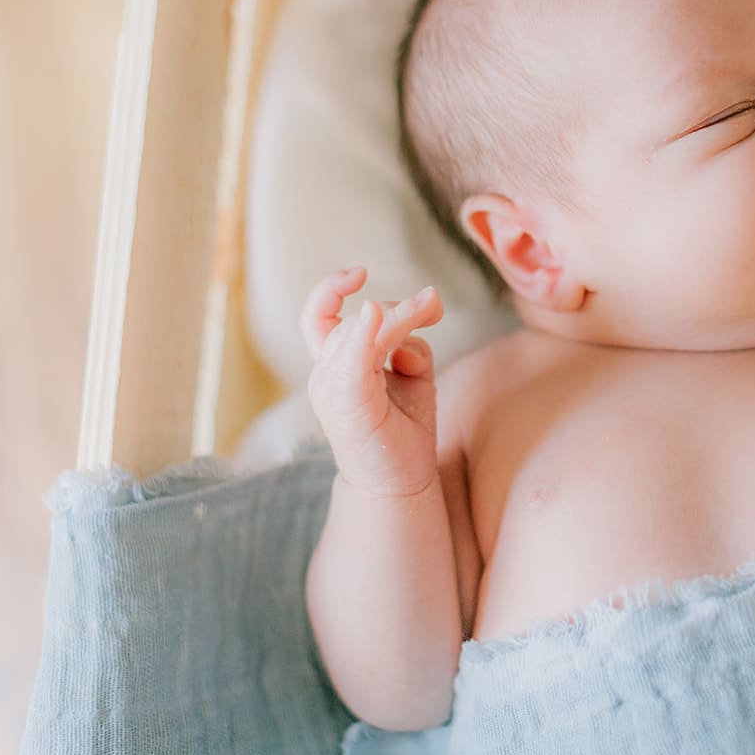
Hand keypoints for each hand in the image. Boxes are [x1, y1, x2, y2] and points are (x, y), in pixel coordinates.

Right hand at [300, 267, 444, 496]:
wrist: (399, 482)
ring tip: (431, 310)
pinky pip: (353, 358)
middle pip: (358, 320)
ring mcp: (333, 389)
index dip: (331, 289)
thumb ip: (410, 344)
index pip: (319, 316)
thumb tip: (416, 325)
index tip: (359, 272)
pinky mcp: (348, 402)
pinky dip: (364, 332)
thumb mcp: (412, 376)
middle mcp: (326, 375)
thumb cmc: (402, 429)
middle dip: (400, 309)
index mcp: (336, 367)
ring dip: (401, 316)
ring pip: (362, 331)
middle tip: (434, 308)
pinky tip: (373, 312)